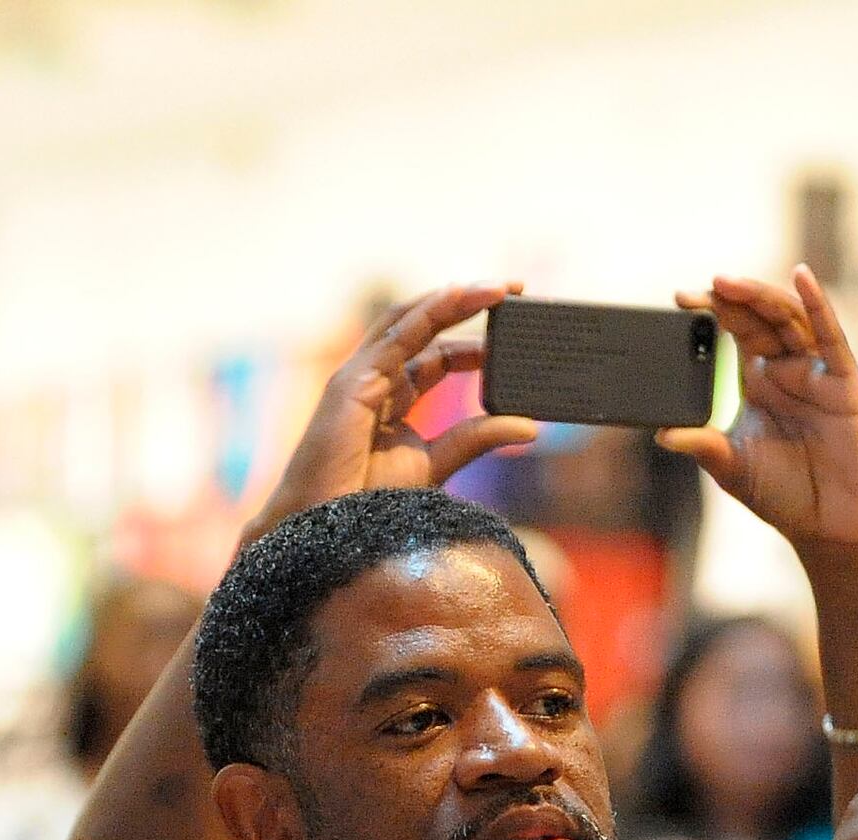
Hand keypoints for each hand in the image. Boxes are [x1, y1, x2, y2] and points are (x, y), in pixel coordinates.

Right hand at [245, 285, 539, 541]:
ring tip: (498, 288)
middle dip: (468, 305)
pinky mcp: (351, 381)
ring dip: (455, 298)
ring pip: (410, 320)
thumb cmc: (367, 505)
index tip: (515, 335)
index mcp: (394, 398)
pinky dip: (431, 310)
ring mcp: (360, 376)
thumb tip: (530, 426)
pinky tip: (462, 295)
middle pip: (426, 328)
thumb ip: (477, 439)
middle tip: (515, 290)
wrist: (326, 533)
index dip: (475, 343)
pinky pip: (396, 334)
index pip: (438, 356)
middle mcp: (376, 379)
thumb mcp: (436, 463)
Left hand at [661, 266, 857, 556]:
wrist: (827, 528)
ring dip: (761, 297)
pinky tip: (801, 277)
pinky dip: (818, 304)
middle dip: (731, 299)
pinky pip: (831, 337)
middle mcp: (788, 369)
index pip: (733, 332)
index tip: (679, 300)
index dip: (711, 312)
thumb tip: (662, 433)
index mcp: (759, 381)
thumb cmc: (784, 495)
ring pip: (790, 319)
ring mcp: (817, 373)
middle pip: (759, 318)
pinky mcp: (845, 383)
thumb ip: (701, 445)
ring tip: (730, 282)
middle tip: (703, 286)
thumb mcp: (731, 466)